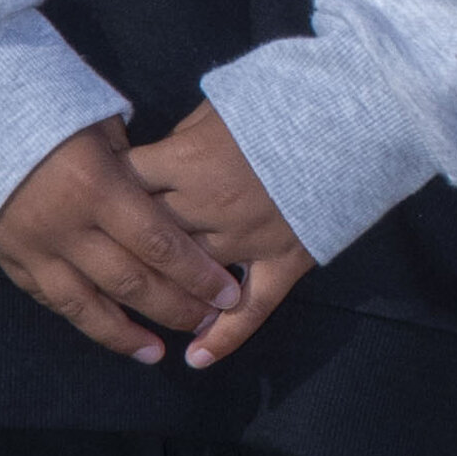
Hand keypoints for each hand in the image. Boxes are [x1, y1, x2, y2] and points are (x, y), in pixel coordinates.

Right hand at [0, 119, 242, 367]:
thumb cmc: (47, 108)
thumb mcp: (100, 124)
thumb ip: (135, 168)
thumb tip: (170, 200)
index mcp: (98, 188)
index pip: (160, 244)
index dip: (197, 274)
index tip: (228, 294)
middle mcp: (68, 227)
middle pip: (132, 282)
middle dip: (175, 307)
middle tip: (208, 322)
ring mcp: (34, 249)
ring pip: (87, 307)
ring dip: (126, 333)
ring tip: (158, 353)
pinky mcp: (9, 259)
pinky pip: (51, 299)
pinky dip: (82, 317)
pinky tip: (107, 331)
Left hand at [126, 99, 314, 369]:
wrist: (356, 113)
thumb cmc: (284, 98)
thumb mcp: (222, 103)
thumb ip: (184, 137)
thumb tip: (159, 162)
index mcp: (187, 162)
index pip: (127, 184)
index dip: (108, 189)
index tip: (100, 196)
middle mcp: (208, 206)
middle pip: (149, 236)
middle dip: (125, 245)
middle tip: (110, 254)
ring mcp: (246, 239)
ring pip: (189, 276)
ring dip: (165, 292)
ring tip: (143, 306)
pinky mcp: (284, 259)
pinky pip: (251, 307)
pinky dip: (224, 336)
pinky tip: (196, 357)